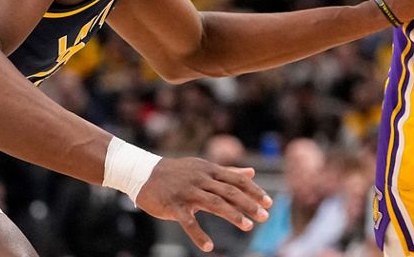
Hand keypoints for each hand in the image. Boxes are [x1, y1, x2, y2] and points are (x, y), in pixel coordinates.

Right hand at [134, 157, 271, 252]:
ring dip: (232, 215)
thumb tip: (252, 172)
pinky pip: (188, 222)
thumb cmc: (178, 172)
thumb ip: (229, 172)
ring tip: (247, 226)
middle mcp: (201, 179)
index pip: (236, 180)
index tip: (269, 202)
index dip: (254, 191)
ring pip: (214, 203)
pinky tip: (209, 246)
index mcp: (210, 170)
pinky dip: (198, 234)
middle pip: (229, 192)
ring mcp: (188, 192)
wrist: (144, 173)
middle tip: (264, 216)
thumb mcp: (204, 168)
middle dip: (249, 204)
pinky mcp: (174, 206)